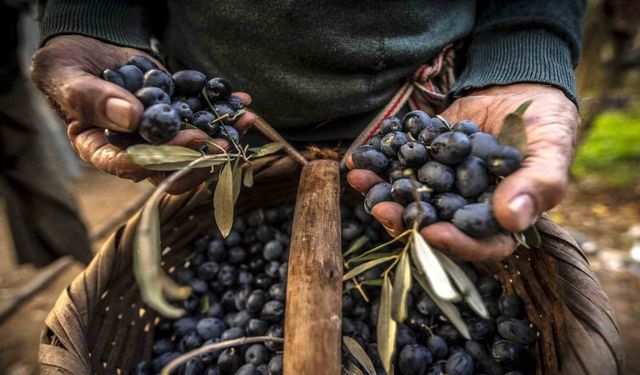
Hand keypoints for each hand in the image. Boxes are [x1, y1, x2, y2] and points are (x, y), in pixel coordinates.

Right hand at [31, 35, 255, 193]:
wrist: (89, 48)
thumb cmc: (67, 67)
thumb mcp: (64, 77)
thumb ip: (90, 98)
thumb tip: (132, 118)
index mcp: (101, 150)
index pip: (130, 165)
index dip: (162, 158)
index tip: (189, 142)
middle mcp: (134, 150)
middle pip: (170, 169)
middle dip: (201, 157)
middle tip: (224, 142)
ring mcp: (159, 136)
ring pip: (194, 149)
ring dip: (222, 137)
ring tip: (244, 120)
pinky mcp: (177, 118)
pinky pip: (202, 120)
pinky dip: (224, 112)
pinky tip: (242, 102)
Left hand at [347, 83, 578, 260]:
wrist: (521, 85)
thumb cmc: (547, 121)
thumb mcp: (551, 149)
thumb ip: (538, 185)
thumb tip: (511, 219)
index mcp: (501, 219)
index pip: (480, 245)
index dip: (456, 245)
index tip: (431, 232)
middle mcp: (466, 209)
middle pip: (434, 226)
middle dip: (404, 220)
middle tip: (382, 209)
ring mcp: (442, 186)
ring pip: (409, 199)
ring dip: (382, 193)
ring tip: (361, 181)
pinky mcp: (425, 162)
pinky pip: (399, 167)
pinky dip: (379, 164)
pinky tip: (360, 158)